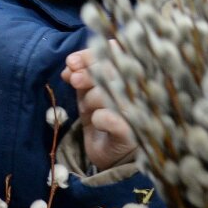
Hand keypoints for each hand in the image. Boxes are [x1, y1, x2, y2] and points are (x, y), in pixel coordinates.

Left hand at [62, 50, 136, 171]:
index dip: (89, 56)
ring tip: (88, 110)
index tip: (70, 63)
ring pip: (107, 94)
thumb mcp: (89, 92)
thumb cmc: (103, 116)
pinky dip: (99, 118)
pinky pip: (109, 118)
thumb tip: (69, 66)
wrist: (111, 154)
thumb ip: (81, 75)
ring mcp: (138, 110)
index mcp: (130, 74)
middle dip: (87, 75)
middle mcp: (138, 89)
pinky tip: (96, 122)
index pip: (113, 53)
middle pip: (111, 71)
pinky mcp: (132, 132)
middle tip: (74, 80)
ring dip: (90, 100)